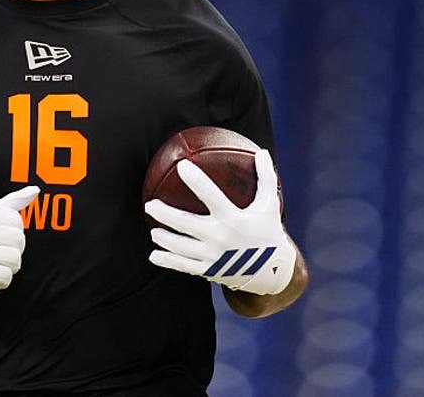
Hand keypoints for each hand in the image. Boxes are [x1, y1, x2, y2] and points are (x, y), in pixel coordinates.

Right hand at [0, 186, 39, 291]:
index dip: (14, 231)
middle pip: (18, 239)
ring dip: (11, 266)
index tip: (3, 236)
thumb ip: (13, 201)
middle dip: (15, 249)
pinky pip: (7, 276)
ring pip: (15, 259)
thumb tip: (36, 189)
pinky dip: (4, 280)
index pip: (16, 221)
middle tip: (2, 252)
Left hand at [144, 150, 293, 294]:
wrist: (273, 271)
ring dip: (163, 238)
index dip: (196, 180)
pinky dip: (167, 260)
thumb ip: (265, 178)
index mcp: (233, 218)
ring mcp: (213, 255)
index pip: (211, 195)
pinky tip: (154, 256)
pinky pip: (183, 265)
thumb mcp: (269, 205)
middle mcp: (220, 236)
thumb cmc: (268, 231)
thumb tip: (262, 152)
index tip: (182, 166)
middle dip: (164, 213)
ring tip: (154, 231)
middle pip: (185, 223)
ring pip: (180, 246)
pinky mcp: (209, 270)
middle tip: (150, 205)